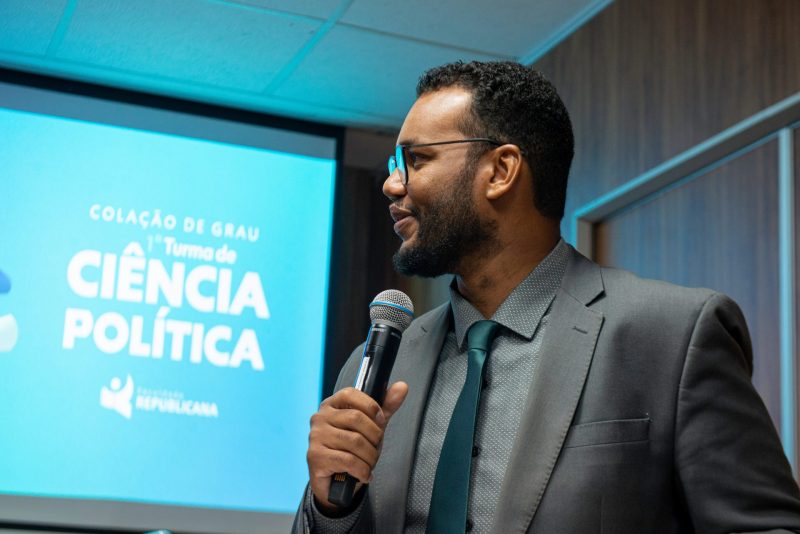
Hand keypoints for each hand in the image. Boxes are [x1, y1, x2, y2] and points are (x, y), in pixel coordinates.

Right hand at [307, 382, 408, 512]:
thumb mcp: (371, 426)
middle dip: (374, 437)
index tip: (380, 422)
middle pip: (356, 418)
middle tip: (375, 448)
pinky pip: (348, 460)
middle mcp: (320, 417)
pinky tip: (364, 474)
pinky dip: (362, 470)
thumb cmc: (353, 450)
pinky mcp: (315, 457)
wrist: (336, 482)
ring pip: (354, 441)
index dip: (371, 407)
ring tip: (369, 463)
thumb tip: (402, 386)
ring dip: (370, 456)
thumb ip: (386, 407)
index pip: (351, 394)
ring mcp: (315, 437)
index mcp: (331, 405)